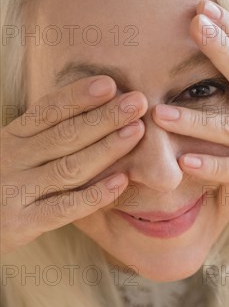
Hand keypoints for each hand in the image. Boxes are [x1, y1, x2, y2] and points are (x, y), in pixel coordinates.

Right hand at [0, 76, 146, 254]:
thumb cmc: (1, 183)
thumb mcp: (13, 153)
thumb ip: (42, 136)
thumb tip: (92, 111)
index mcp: (12, 138)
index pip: (47, 111)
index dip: (79, 96)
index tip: (110, 84)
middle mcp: (13, 160)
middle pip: (65, 135)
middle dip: (104, 117)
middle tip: (137, 102)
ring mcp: (18, 191)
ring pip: (69, 167)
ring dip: (106, 148)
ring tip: (135, 131)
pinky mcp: (24, 222)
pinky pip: (65, 207)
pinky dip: (95, 195)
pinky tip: (121, 181)